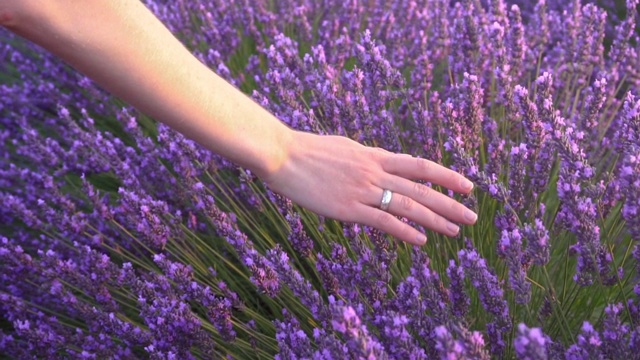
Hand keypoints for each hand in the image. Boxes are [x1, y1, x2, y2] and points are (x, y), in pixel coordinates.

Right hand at [263, 131, 477, 244]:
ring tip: (456, 231)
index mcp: (374, 155)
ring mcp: (363, 190)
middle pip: (421, 188)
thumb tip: (379, 164)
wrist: (282, 154)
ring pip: (408, 205)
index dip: (447, 176)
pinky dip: (406, 231)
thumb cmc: (308, 150)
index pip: (419, 166)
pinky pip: (383, 221)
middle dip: (450, 203)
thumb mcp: (344, 148)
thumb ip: (365, 159)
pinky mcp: (348, 208)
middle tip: (472, 216)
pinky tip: (422, 241)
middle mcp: (375, 171)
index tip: (467, 186)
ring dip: (435, 220)